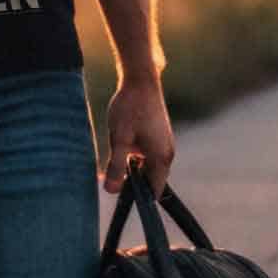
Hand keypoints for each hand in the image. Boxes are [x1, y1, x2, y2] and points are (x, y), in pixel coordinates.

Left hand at [101, 75, 174, 196]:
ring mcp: (165, 144)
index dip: (138, 197)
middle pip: (151, 179)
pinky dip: (135, 156)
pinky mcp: (160, 135)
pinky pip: (149, 155)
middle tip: (110, 175)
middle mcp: (167, 153)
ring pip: (148, 166)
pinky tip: (121, 145)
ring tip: (114, 156)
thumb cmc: (130, 108)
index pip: (154, 190)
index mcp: (161, 158)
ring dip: (132, 167)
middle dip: (132, 181)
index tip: (120, 195)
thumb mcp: (119, 139)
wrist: (141, 80)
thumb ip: (116, 166)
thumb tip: (111, 191)